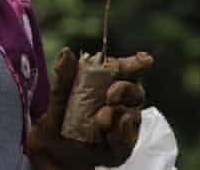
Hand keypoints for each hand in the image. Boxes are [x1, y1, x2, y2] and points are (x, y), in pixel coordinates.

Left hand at [27, 47, 153, 169]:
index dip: (138, 62)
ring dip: (118, 114)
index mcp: (108, 83)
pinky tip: (108, 134)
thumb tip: (65, 51)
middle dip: (125, 89)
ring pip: (134, 114)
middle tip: (110, 95)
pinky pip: (128, 139)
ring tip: (100, 119)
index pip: (127, 69)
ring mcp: (124, 123)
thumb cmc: (60, 116)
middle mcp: (121, 101)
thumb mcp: (59, 95)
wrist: (54, 147)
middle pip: (135, 90)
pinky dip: (120, 135)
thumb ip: (64, 75)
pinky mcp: (122, 145)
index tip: (144, 60)